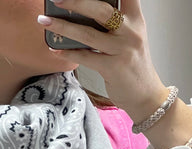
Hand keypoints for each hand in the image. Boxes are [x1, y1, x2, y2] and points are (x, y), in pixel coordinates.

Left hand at [38, 0, 191, 148]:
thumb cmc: (133, 66)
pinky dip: (68, 53)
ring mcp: (122, 50)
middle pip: (101, 9)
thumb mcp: (129, 38)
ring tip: (44, 20)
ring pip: (88, 33)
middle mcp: (131, 31)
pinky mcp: (113, 68)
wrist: (146, 96)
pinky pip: (85, 57)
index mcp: (136, 19)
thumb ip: (113, 24)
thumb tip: (80, 14)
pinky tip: (55, 49)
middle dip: (76, 1)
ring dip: (62, 26)